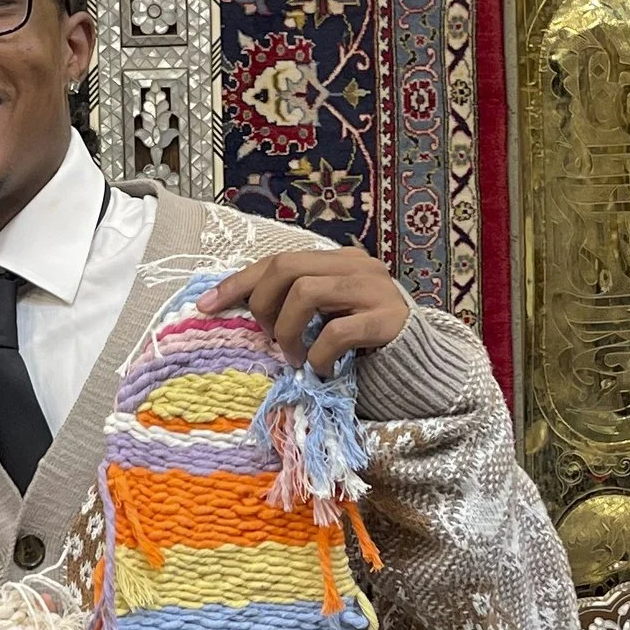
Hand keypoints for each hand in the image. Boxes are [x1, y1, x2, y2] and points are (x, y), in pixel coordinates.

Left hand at [206, 242, 411, 376]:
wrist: (423, 362)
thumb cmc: (366, 340)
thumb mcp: (328, 313)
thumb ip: (298, 301)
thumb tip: (243, 307)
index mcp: (338, 259)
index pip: (277, 261)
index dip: (237, 283)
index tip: (206, 307)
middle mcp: (357, 265)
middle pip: (286, 268)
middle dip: (263, 306)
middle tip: (268, 340)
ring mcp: (374, 289)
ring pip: (306, 293)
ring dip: (288, 333)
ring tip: (295, 358)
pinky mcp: (388, 320)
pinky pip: (337, 332)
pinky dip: (319, 355)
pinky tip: (322, 370)